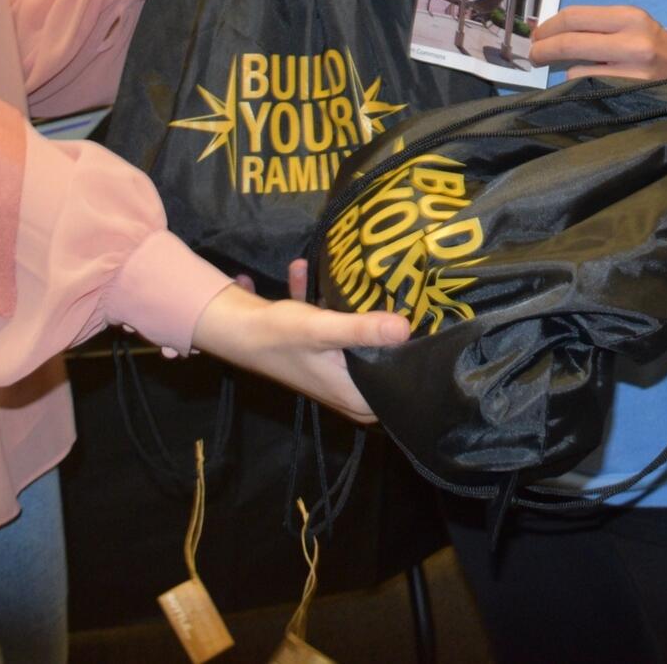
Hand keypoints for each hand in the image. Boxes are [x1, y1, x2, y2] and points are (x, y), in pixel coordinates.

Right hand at [187, 264, 407, 423]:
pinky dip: (329, 306)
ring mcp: (335, 372)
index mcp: (355, 395)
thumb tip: (405, 328)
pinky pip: (338, 331)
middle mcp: (348, 390)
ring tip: (366, 280)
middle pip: (387, 359)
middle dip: (390, 329)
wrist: (232, 330)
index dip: (419, 358)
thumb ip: (362, 329)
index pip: (404, 385)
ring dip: (357, 312)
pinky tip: (304, 271)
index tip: (434, 325)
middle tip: (410, 293)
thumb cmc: (278, 336)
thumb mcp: (322, 328)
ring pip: (363, 342)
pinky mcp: (322, 354)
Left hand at [527, 4, 666, 80]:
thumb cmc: (649, 44)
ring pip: (576, 71)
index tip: (537, 35)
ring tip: (581, 71)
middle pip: (570, 42)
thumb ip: (593, 26)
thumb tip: (546, 34)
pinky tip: (594, 85)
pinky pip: (589, 90)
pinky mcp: (630, 96)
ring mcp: (632, 73)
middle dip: (543, 49)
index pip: (574, 16)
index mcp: (629, 17)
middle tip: (534, 55)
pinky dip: (582, 87)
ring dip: (568, 71)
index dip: (548, 27)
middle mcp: (633, 42)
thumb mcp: (628, 24)